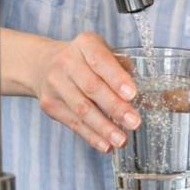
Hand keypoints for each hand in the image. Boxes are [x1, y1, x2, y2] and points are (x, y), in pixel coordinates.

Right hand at [30, 32, 139, 152]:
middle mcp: (67, 62)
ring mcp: (55, 84)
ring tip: (121, 140)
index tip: (132, 94)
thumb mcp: (103, 52)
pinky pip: (73, 123)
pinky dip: (91, 136)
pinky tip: (105, 145)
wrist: (44, 64)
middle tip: (134, 122)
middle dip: (115, 107)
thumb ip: (123, 68)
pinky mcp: (50, 104)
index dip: (116, 78)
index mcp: (85, 44)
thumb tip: (145, 95)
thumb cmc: (85, 59)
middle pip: (92, 88)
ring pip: (82, 109)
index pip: (101, 61)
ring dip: (104, 127)